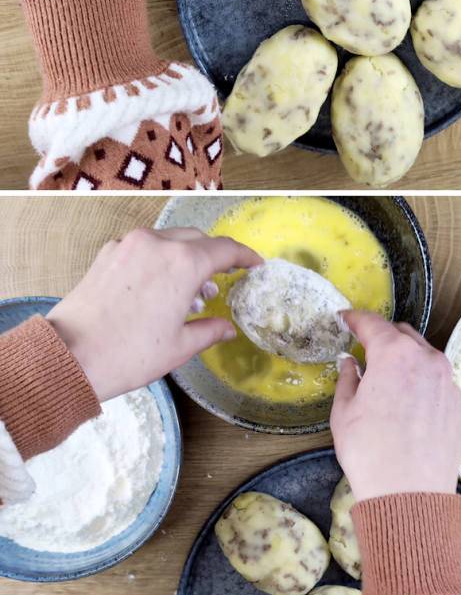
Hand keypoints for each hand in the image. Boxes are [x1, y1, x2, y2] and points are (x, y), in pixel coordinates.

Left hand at [48, 224, 262, 395]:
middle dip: (213, 257)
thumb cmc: (126, 354)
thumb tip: (226, 329)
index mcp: (183, 264)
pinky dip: (158, 259)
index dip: (244, 255)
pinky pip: (143, 247)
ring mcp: (128, 245)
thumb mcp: (178, 347)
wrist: (71, 355)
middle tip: (220, 280)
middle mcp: (157, 244)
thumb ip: (208, 331)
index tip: (254, 263)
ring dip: (185, 257)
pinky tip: (157, 288)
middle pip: (197, 239)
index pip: (225, 249)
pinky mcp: (107, 254)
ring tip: (188, 292)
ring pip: (169, 240)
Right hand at [331, 314, 460, 499]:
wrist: (410, 496)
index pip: (373, 323)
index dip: (355, 318)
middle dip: (384, 338)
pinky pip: (440, 388)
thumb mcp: (344, 412)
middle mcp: (429, 362)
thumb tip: (350, 363)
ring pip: (426, 360)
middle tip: (366, 350)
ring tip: (388, 383)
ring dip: (406, 362)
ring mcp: (451, 386)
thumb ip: (348, 378)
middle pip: (404, 336)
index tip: (346, 318)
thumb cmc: (371, 454)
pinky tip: (408, 410)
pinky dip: (423, 388)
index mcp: (396, 355)